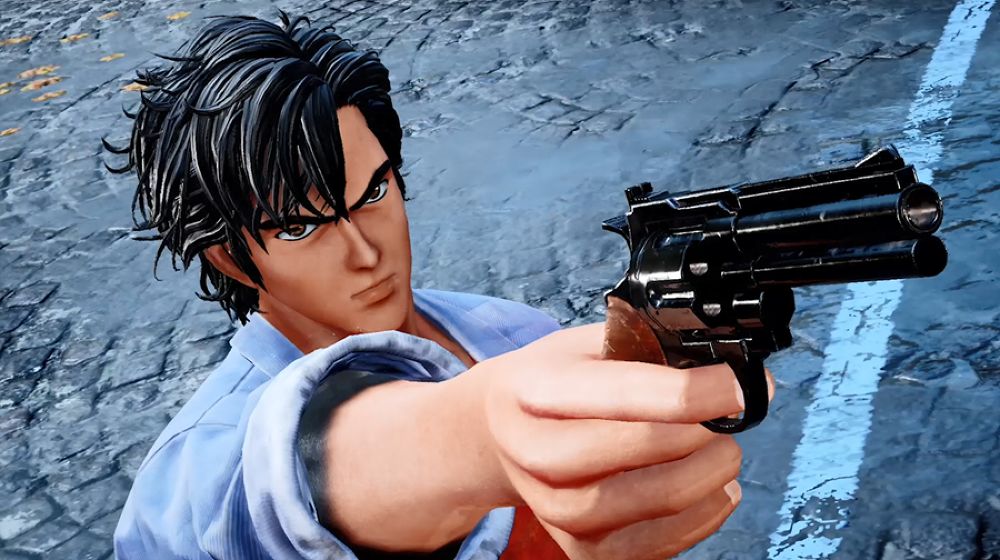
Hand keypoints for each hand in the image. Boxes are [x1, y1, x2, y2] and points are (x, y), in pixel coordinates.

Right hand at [471, 323, 774, 559]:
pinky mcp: (577, 548)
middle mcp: (529, 450)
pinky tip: (714, 488)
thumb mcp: (586, 344)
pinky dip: (699, 519)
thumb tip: (728, 365)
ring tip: (725, 452)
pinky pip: (650, 547)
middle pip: (624, 451)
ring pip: (641, 505)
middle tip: (731, 418)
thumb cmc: (557, 382)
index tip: (739, 384)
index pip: (615, 392)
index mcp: (532, 387)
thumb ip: (644, 347)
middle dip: (695, 434)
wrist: (501, 432)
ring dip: (703, 478)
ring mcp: (550, 506)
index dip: (688, 391)